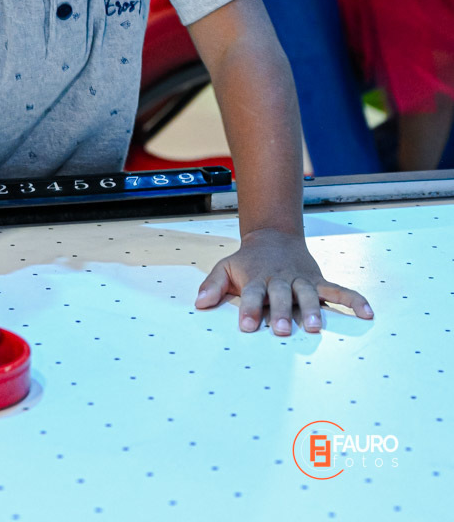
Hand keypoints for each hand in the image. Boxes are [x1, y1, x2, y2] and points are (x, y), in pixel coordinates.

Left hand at [194, 228, 373, 333]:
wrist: (273, 237)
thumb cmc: (248, 261)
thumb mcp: (226, 268)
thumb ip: (213, 285)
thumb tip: (199, 303)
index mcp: (257, 279)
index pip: (251, 294)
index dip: (248, 309)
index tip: (245, 325)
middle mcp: (280, 280)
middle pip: (280, 295)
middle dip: (280, 312)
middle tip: (280, 329)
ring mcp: (300, 280)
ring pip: (307, 293)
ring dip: (311, 308)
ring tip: (314, 326)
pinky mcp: (318, 280)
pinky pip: (338, 290)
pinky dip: (353, 300)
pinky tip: (367, 313)